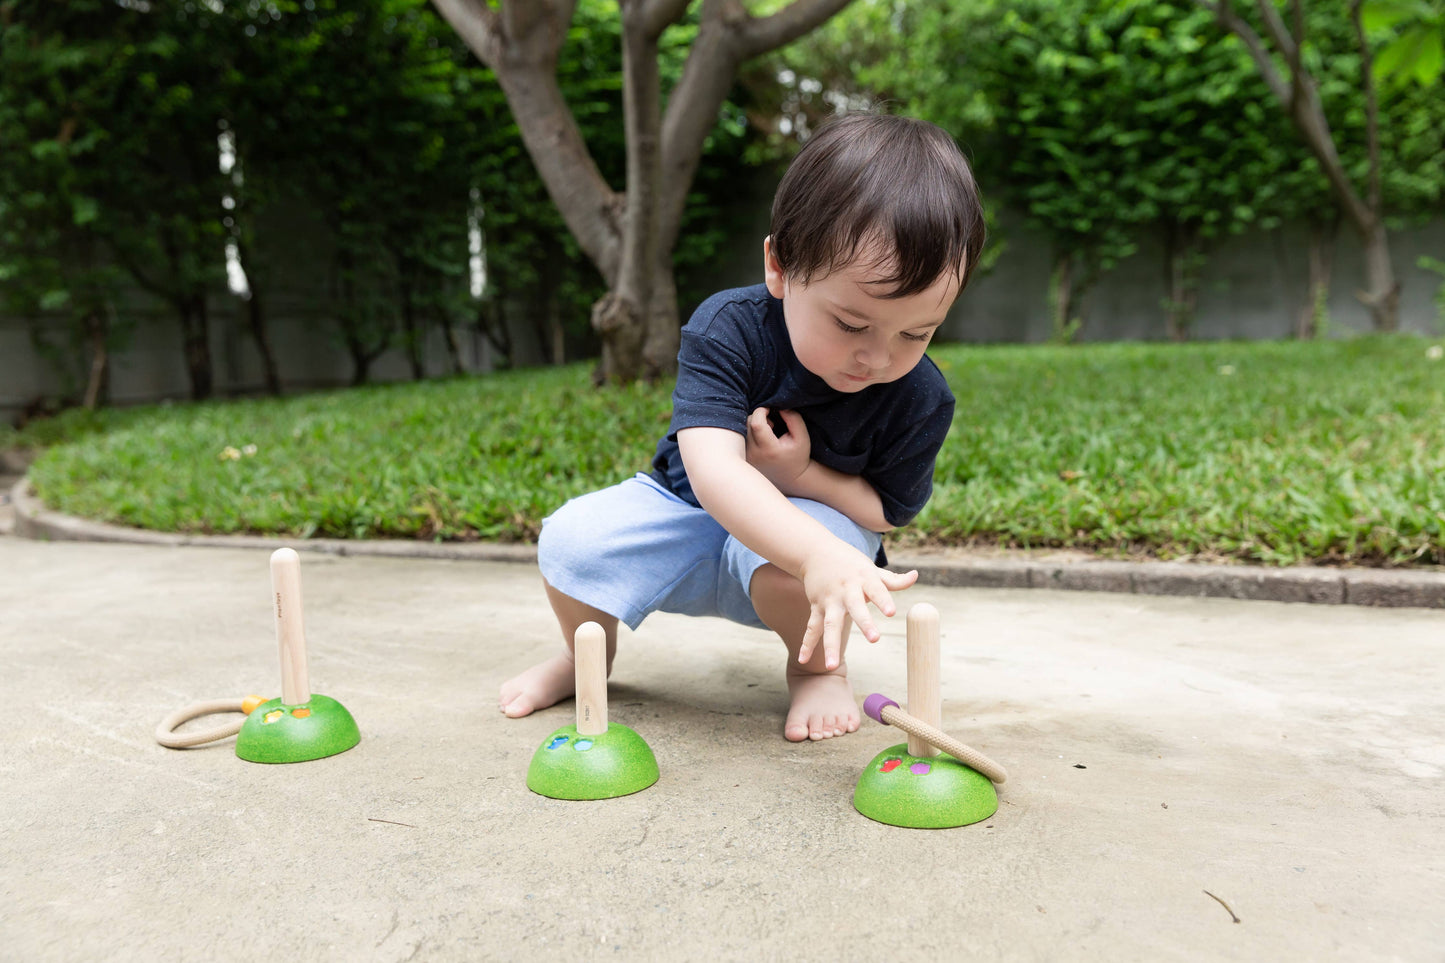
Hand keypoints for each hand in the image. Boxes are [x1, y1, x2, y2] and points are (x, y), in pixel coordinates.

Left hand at [745, 407, 810, 493]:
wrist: (791, 477)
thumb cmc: (797, 455)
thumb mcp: (801, 436)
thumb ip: (793, 418)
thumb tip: (778, 406)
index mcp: (769, 450)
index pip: (756, 423)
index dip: (761, 411)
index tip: (770, 409)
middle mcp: (754, 455)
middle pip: (747, 424)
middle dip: (758, 416)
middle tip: (771, 422)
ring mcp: (747, 458)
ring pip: (742, 430)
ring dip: (753, 424)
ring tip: (767, 430)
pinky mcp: (743, 458)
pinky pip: (740, 438)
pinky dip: (748, 432)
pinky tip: (760, 437)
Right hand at [797, 543, 918, 670]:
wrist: (815, 551)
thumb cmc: (850, 564)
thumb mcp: (871, 569)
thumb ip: (893, 579)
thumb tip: (915, 576)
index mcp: (863, 579)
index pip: (876, 590)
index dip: (883, 600)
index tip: (891, 612)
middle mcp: (846, 591)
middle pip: (855, 608)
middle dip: (864, 623)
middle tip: (874, 639)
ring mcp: (829, 601)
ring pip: (829, 625)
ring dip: (829, 645)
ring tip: (832, 666)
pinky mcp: (816, 607)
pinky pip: (812, 628)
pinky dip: (807, 643)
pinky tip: (803, 659)